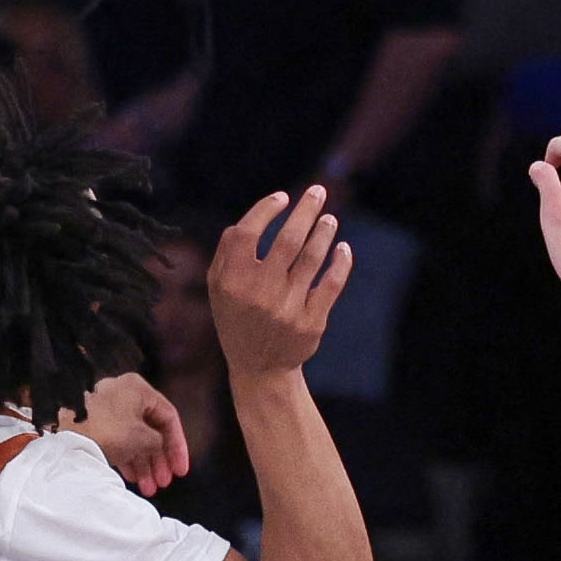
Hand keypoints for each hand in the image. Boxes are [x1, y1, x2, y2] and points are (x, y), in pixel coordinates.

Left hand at [69, 371, 188, 494]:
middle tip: (164, 482)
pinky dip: (127, 458)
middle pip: (150, 429)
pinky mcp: (94, 423)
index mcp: (138, 388)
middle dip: (158, 460)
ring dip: (144, 464)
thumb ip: (160, 441)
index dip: (178, 446)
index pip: (168, 418)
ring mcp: (107, 408)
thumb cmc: (109, 432)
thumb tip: (159, 446)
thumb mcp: (143, 438)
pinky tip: (133, 479)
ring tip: (149, 488)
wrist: (67, 440)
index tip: (180, 470)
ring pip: (134, 437)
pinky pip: (118, 440)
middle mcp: (123, 394)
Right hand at [208, 187, 350, 377]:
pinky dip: (340, 263)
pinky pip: (331, 285)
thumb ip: (226, 251)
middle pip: (288, 240)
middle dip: (306, 210)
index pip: (247, 233)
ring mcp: (287, 309)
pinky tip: (342, 248)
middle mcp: (259, 294)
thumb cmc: (237, 317)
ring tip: (330, 219)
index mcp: (232, 282)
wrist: (259, 368)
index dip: (266, 210)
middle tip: (318, 191)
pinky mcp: (311, 322)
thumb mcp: (218, 288)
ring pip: (312, 258)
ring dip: (324, 232)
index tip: (282, 197)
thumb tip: (251, 216)